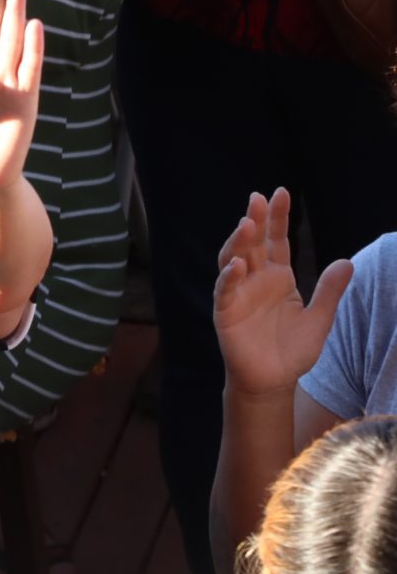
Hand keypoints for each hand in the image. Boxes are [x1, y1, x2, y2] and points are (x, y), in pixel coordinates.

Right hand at [213, 187, 352, 395]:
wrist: (273, 381)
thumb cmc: (293, 350)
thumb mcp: (320, 319)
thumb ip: (330, 291)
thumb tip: (348, 262)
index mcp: (278, 277)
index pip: (277, 241)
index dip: (278, 218)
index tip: (282, 192)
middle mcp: (255, 280)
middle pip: (253, 244)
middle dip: (255, 221)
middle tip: (258, 199)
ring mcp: (238, 294)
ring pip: (233, 260)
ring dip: (238, 242)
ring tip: (247, 224)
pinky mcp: (226, 313)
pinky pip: (225, 291)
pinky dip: (228, 278)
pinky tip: (237, 266)